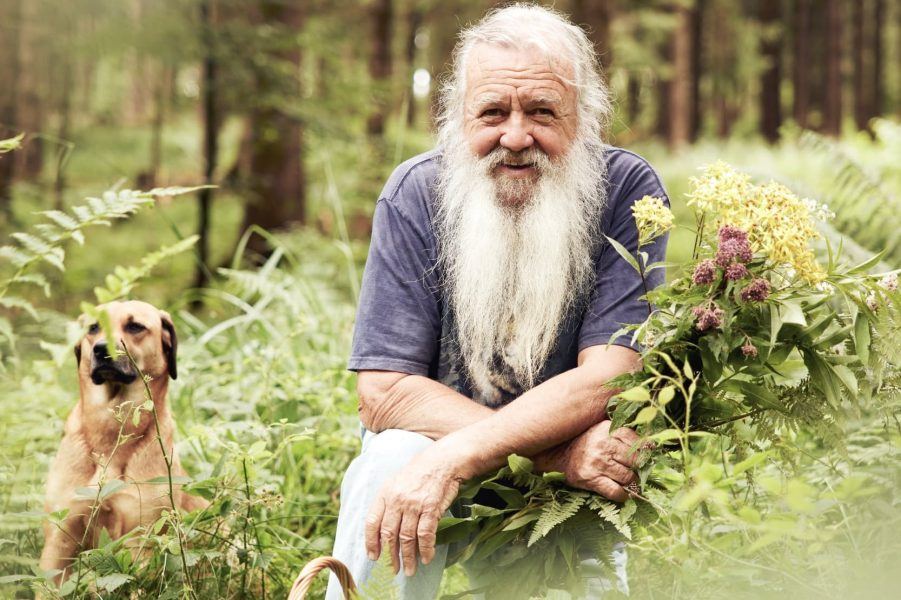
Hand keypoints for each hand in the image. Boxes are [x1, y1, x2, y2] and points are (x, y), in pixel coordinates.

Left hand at [364, 448, 462, 575]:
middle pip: (389, 534)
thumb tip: (382, 531)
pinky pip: (425, 534)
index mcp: (385, 493)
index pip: (372, 522)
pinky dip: (425, 549)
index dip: (371, 542)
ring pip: (406, 537)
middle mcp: (397, 499)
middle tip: (393, 570)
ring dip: (408, 557)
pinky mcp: (431, 508)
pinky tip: (426, 558)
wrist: (442, 461)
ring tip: (410, 570)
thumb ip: (388, 503)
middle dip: (390, 556)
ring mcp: (414, 504)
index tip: (374, 557)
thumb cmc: (419, 473)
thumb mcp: (397, 483)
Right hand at [554, 420, 641, 501]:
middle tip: (637, 472)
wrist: (559, 454)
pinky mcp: (591, 479)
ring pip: (628, 477)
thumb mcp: (601, 431)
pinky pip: (615, 491)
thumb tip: (652, 446)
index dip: (644, 451)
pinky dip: (622, 496)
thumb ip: (621, 434)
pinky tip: (622, 494)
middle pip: (635, 460)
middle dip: (639, 469)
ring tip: (630, 484)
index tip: (645, 457)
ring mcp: (597, 462)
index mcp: (607, 429)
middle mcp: (603, 444)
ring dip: (632, 483)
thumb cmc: (585, 443)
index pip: (636, 441)